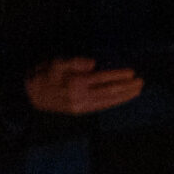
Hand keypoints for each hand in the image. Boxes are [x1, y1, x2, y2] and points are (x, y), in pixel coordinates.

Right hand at [25, 56, 142, 115]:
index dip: (119, 75)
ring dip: (125, 96)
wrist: (32, 94)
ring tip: (138, 90)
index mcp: (75, 82)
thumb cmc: (45, 74)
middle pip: (110, 91)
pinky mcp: (82, 111)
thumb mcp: (56, 63)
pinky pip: (103, 106)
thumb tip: (94, 63)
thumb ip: (75, 62)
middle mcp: (81, 96)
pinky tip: (124, 98)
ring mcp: (82, 105)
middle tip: (141, 82)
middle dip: (127, 87)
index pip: (103, 78)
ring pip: (109, 101)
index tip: (132, 72)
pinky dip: (115, 102)